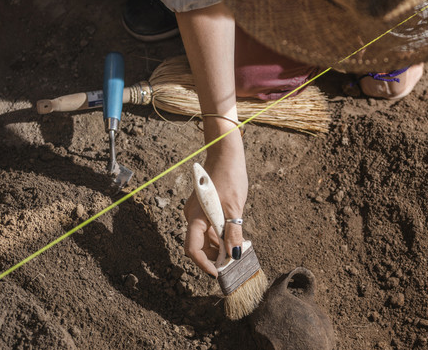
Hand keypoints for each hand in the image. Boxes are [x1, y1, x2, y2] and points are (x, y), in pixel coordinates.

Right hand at [183, 135, 247, 276]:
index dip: (203, 264)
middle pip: (198, 246)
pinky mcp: (204, 208)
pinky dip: (219, 236)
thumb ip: (233, 232)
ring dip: (218, 247)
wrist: (225, 154)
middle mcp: (192, 216)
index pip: (192, 249)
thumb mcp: (234, 207)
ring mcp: (197, 212)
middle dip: (213, 258)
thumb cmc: (228, 177)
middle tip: (232, 264)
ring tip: (236, 252)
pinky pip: (208, 228)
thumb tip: (234, 254)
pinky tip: (232, 238)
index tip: (218, 273)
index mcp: (195, 217)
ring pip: (204, 238)